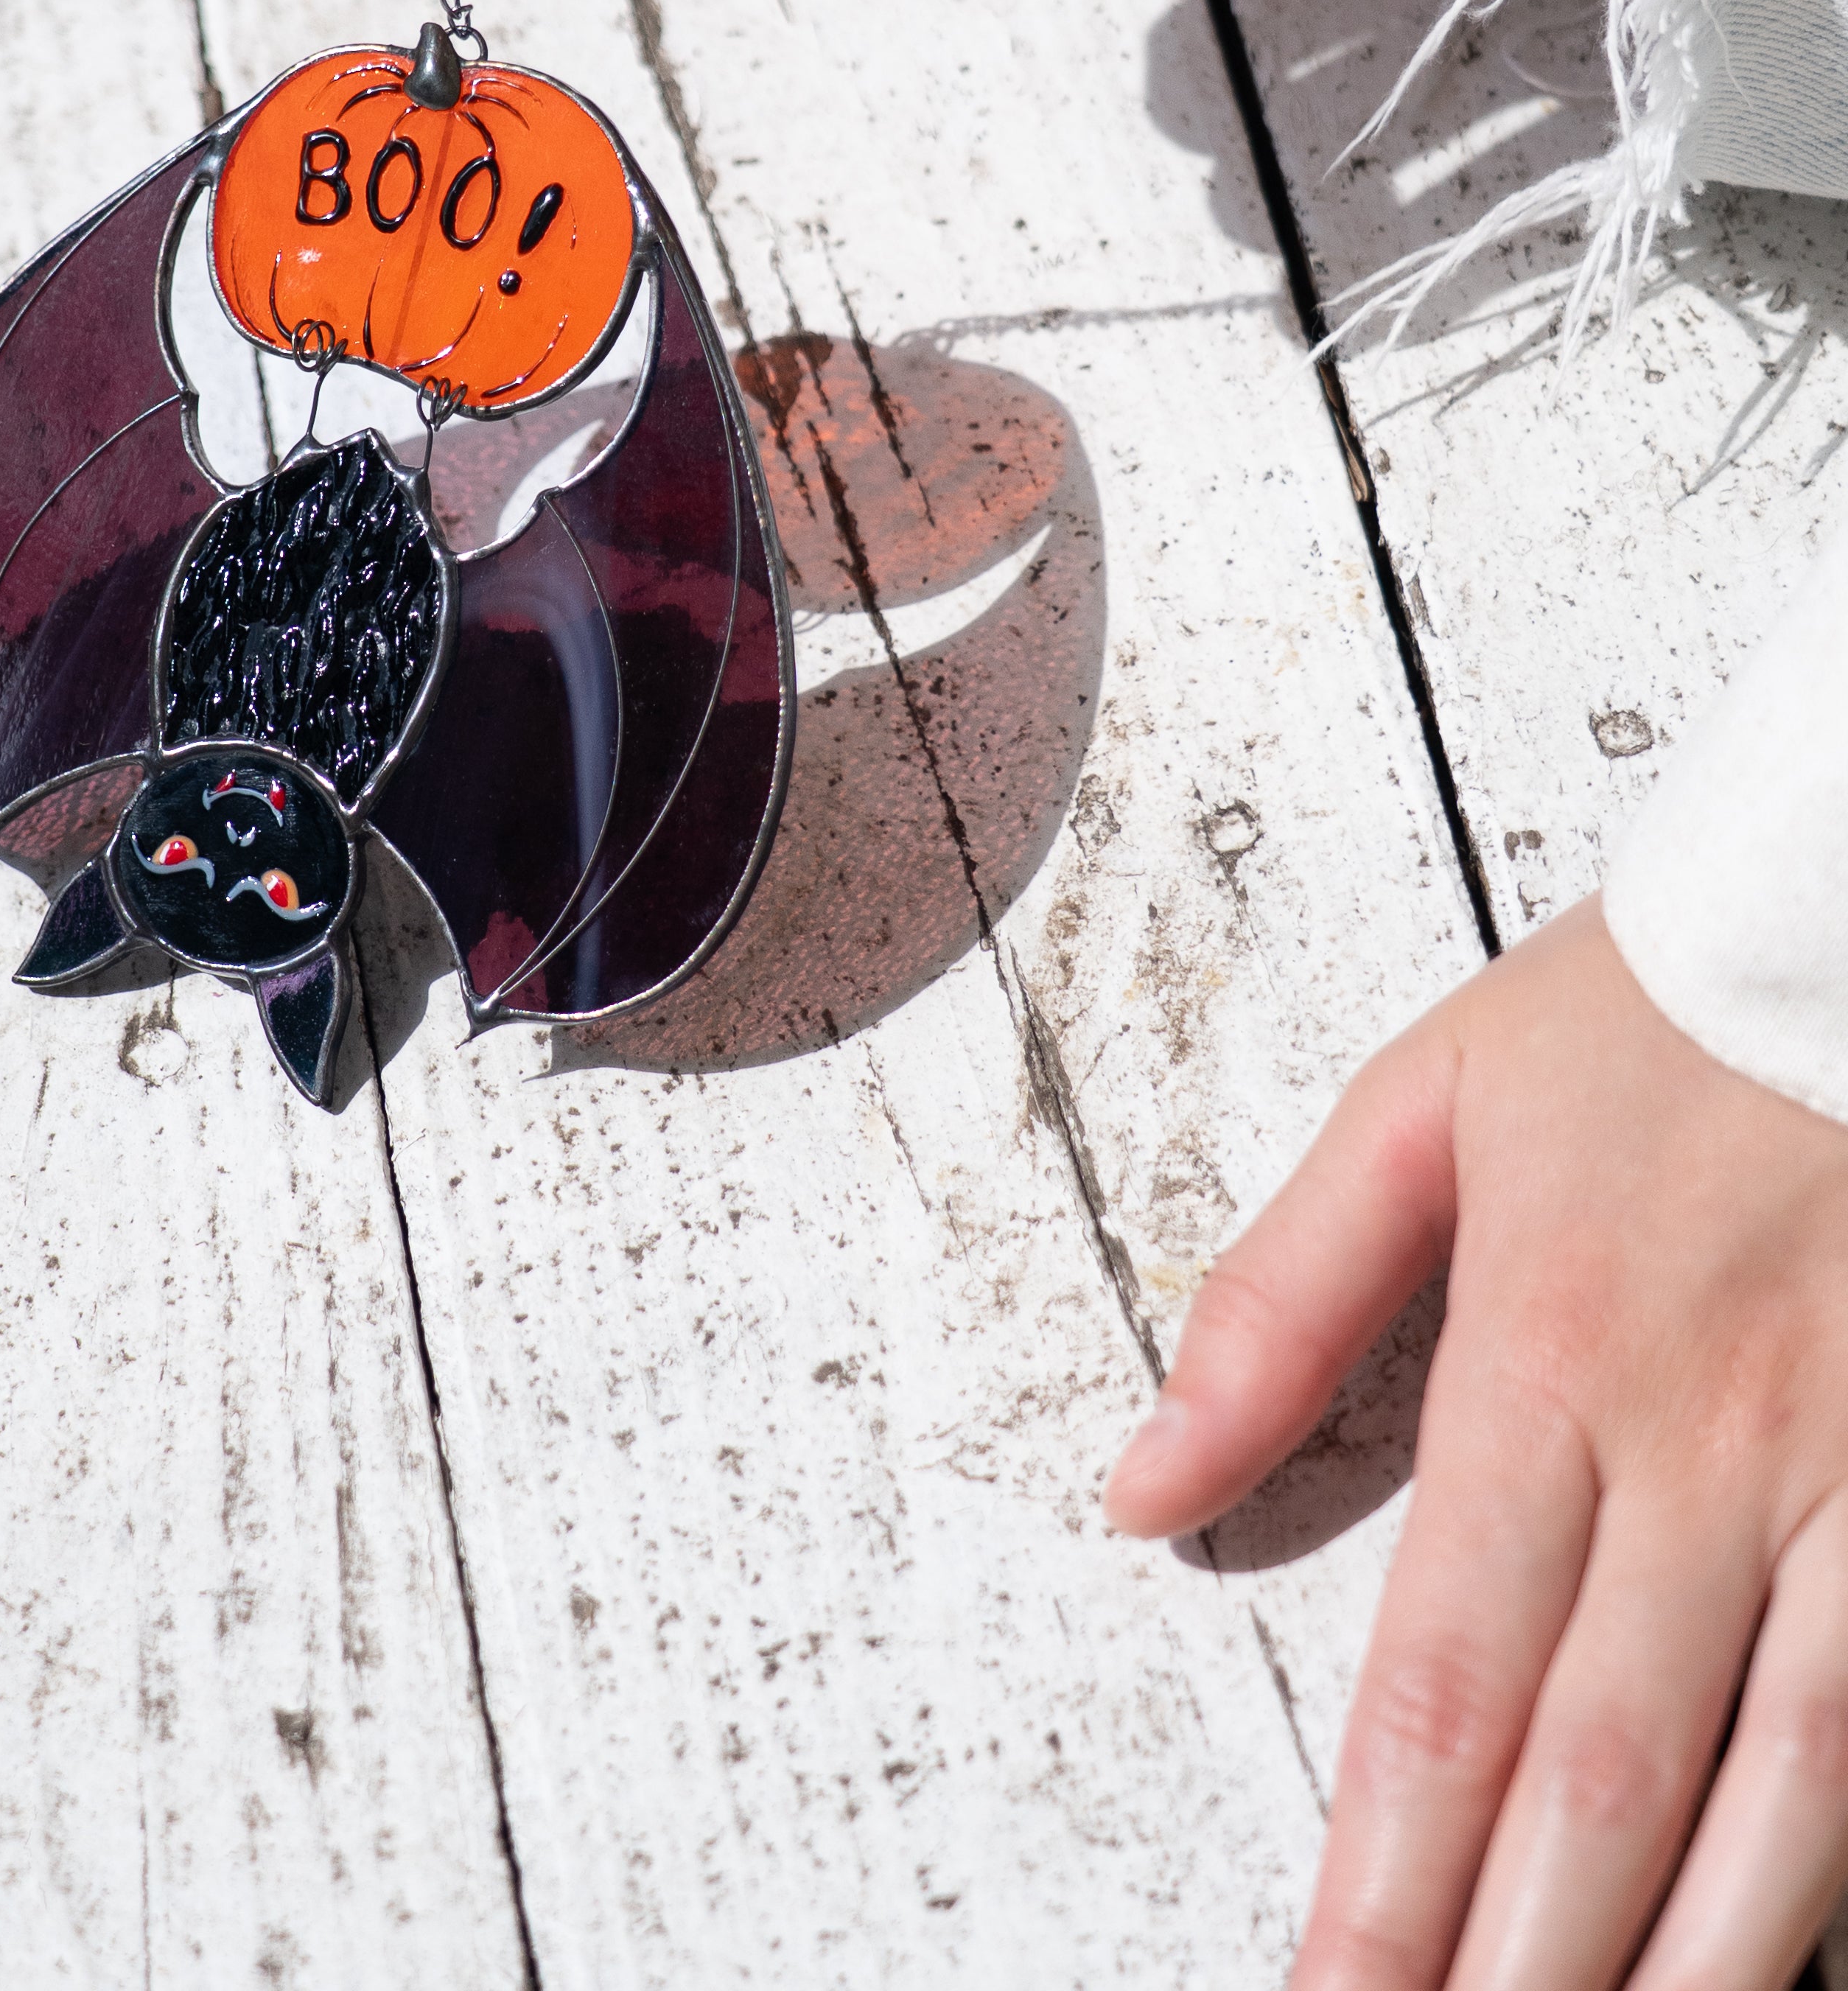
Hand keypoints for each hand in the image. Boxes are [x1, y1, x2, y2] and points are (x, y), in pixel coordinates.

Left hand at [1106, 897, 1847, 1988]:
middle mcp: (1715, 1453)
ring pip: (1788, 1790)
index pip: (1446, 1674)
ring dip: (1692, 1962)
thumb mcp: (1418, 1110)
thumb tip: (1138, 1486)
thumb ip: (1274, 1305)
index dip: (1386, 1866)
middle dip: (1515, 1962)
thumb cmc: (1644, 1018)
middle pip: (1601, 1768)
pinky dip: (1847, 1858)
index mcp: (1550, 1357)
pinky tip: (1795, 1958)